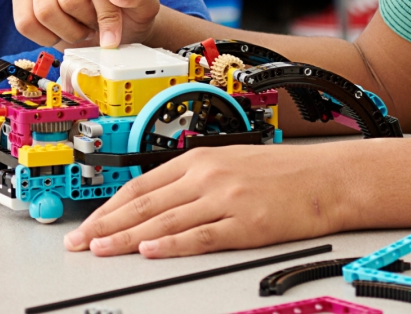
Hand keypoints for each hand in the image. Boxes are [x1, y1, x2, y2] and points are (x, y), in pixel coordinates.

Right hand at [13, 0, 160, 48]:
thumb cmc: (128, 9)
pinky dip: (44, 37)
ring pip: (45, 11)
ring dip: (67, 32)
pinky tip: (61, 32)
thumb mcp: (146, 4)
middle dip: (86, 23)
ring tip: (80, 27)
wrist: (112, 22)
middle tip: (96, 25)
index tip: (114, 37)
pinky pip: (25, 21)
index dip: (107, 17)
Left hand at [63, 143, 348, 257]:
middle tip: (80, 242)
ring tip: (101, 250)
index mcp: (200, 158)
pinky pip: (200, 236)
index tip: (88, 224)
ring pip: (164, 220)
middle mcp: (208, 175)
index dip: (110, 207)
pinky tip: (150, 250)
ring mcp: (226, 199)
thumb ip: (193, 180)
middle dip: (107, 224)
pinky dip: (171, 244)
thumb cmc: (285, 174)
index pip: (141, 184)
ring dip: (127, 237)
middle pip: (145, 203)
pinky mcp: (246, 224)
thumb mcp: (231, 163)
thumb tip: (155, 203)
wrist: (330, 178)